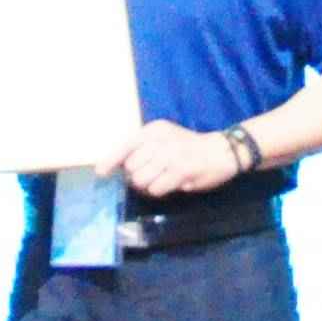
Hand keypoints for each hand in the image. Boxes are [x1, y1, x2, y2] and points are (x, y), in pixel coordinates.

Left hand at [117, 121, 244, 197]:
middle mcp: (159, 140)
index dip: (110, 160)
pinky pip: (156, 189)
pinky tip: (172, 183)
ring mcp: (170, 155)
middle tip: (155, 174)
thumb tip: (119, 166)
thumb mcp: (164, 138)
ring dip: (149, 185)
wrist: (221, 150)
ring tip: (163, 178)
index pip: (125, 145)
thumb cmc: (188, 147)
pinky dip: (161, 190)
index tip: (101, 172)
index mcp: (153, 130)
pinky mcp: (180, 170)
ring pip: (141, 180)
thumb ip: (143, 148)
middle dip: (138, 176)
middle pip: (131, 168)